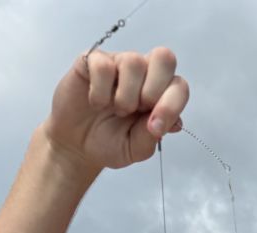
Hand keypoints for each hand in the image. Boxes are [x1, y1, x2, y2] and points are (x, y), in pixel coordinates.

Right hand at [44, 47, 188, 171]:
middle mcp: (143, 74)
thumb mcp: (135, 149)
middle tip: (137, 110)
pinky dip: (100, 91)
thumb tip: (173, 123)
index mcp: (159, 94)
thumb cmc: (109, 142)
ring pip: (133, 61)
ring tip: (115, 109)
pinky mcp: (92, 60)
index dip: (172, 105)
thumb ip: (152, 136)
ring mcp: (118, 64)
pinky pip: (103, 65)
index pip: (179, 86)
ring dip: (125, 95)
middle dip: (153, 90)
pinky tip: (96, 101)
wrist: (77, 145)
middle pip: (164, 58)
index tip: (155, 127)